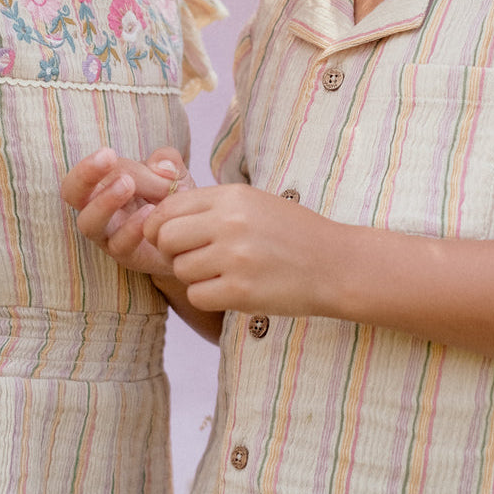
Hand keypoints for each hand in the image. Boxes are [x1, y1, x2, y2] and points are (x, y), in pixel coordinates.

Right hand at [62, 146, 192, 276]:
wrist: (187, 237)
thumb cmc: (172, 200)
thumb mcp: (175, 173)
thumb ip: (168, 161)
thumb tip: (160, 165)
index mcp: (103, 183)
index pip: (89, 170)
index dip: (101, 162)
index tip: (109, 153)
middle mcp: (98, 208)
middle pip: (71, 192)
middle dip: (84, 174)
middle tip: (106, 158)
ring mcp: (109, 234)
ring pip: (88, 222)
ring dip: (104, 202)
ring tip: (128, 185)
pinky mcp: (126, 256)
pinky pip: (119, 244)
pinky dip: (132, 228)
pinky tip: (150, 212)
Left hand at [144, 184, 330, 317]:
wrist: (336, 265)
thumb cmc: (292, 235)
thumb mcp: (254, 203)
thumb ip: (210, 207)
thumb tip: (159, 220)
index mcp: (231, 197)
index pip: (168, 208)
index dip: (158, 227)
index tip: (166, 239)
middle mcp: (230, 223)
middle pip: (167, 239)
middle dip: (173, 253)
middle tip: (195, 259)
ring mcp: (235, 257)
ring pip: (180, 270)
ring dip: (195, 277)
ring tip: (224, 274)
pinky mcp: (240, 291)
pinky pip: (196, 296)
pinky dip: (208, 297)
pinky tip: (231, 291)